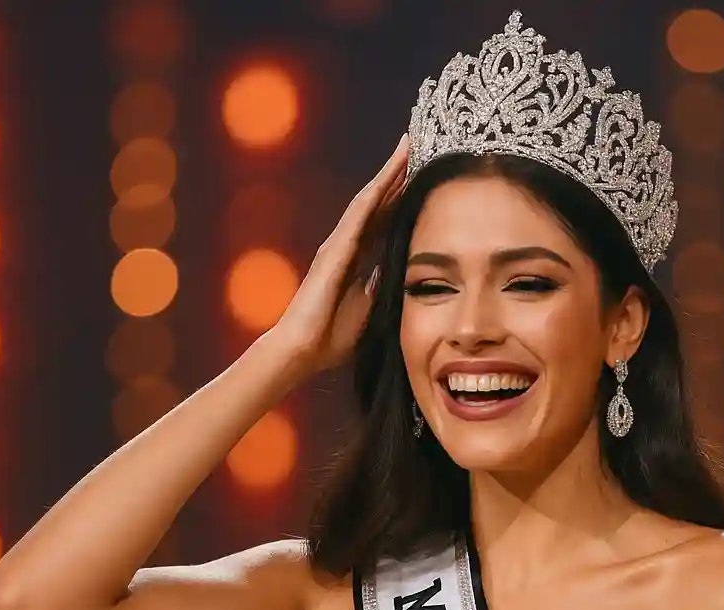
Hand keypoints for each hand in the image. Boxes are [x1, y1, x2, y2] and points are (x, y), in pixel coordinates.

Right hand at [267, 134, 408, 373]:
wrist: (303, 349)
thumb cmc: (330, 337)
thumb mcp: (368, 308)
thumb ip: (380, 286)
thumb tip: (397, 273)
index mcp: (357, 259)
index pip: (384, 221)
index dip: (400, 198)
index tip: (420, 176)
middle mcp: (347, 245)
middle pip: (377, 202)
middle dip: (396, 175)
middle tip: (417, 145)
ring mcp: (339, 244)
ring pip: (369, 199)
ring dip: (388, 173)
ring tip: (408, 146)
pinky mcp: (336, 249)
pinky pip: (359, 214)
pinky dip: (376, 191)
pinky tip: (391, 172)